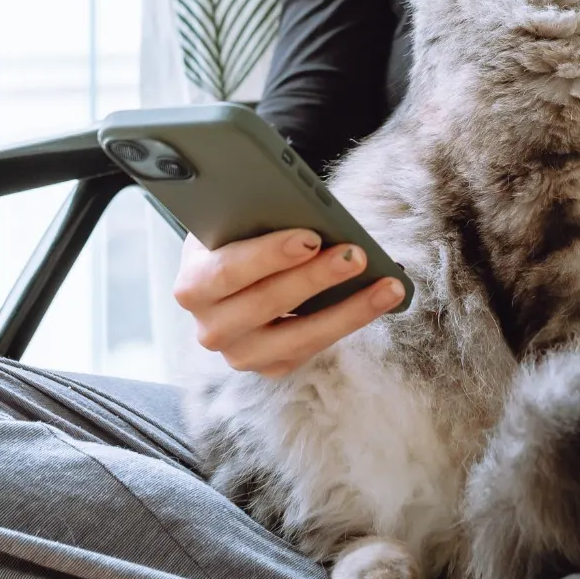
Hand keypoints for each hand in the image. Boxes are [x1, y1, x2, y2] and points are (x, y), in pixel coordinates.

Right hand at [172, 229, 404, 377]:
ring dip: (348, 309)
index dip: (269, 255)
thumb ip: (257, 218)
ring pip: (298, 336)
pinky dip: (350, 321)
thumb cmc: (239, 238)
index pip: (228, 270)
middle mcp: (210, 328)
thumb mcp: (236, 223)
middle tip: (355, 254)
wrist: (233, 273)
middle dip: (316, 277)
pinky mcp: (271, 367)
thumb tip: (308, 211)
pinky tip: (380, 299)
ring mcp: (240, 354)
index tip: (310, 237)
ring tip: (387, 285)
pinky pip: (315, 348)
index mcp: (192, 285)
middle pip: (267, 303)